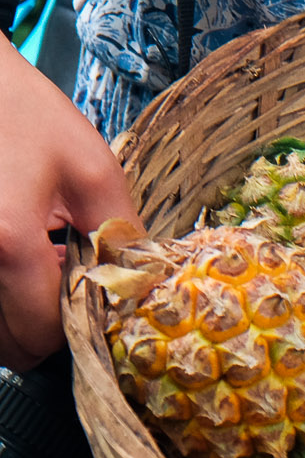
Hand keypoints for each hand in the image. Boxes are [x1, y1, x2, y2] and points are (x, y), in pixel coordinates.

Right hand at [1, 41, 135, 367]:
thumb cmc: (22, 114)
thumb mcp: (92, 170)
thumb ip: (121, 238)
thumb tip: (139, 288)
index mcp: (8, 238)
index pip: (43, 330)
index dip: (77, 330)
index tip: (97, 311)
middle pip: (8, 342)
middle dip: (44, 330)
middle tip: (69, 293)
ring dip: (16, 316)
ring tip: (42, 270)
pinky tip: (17, 261)